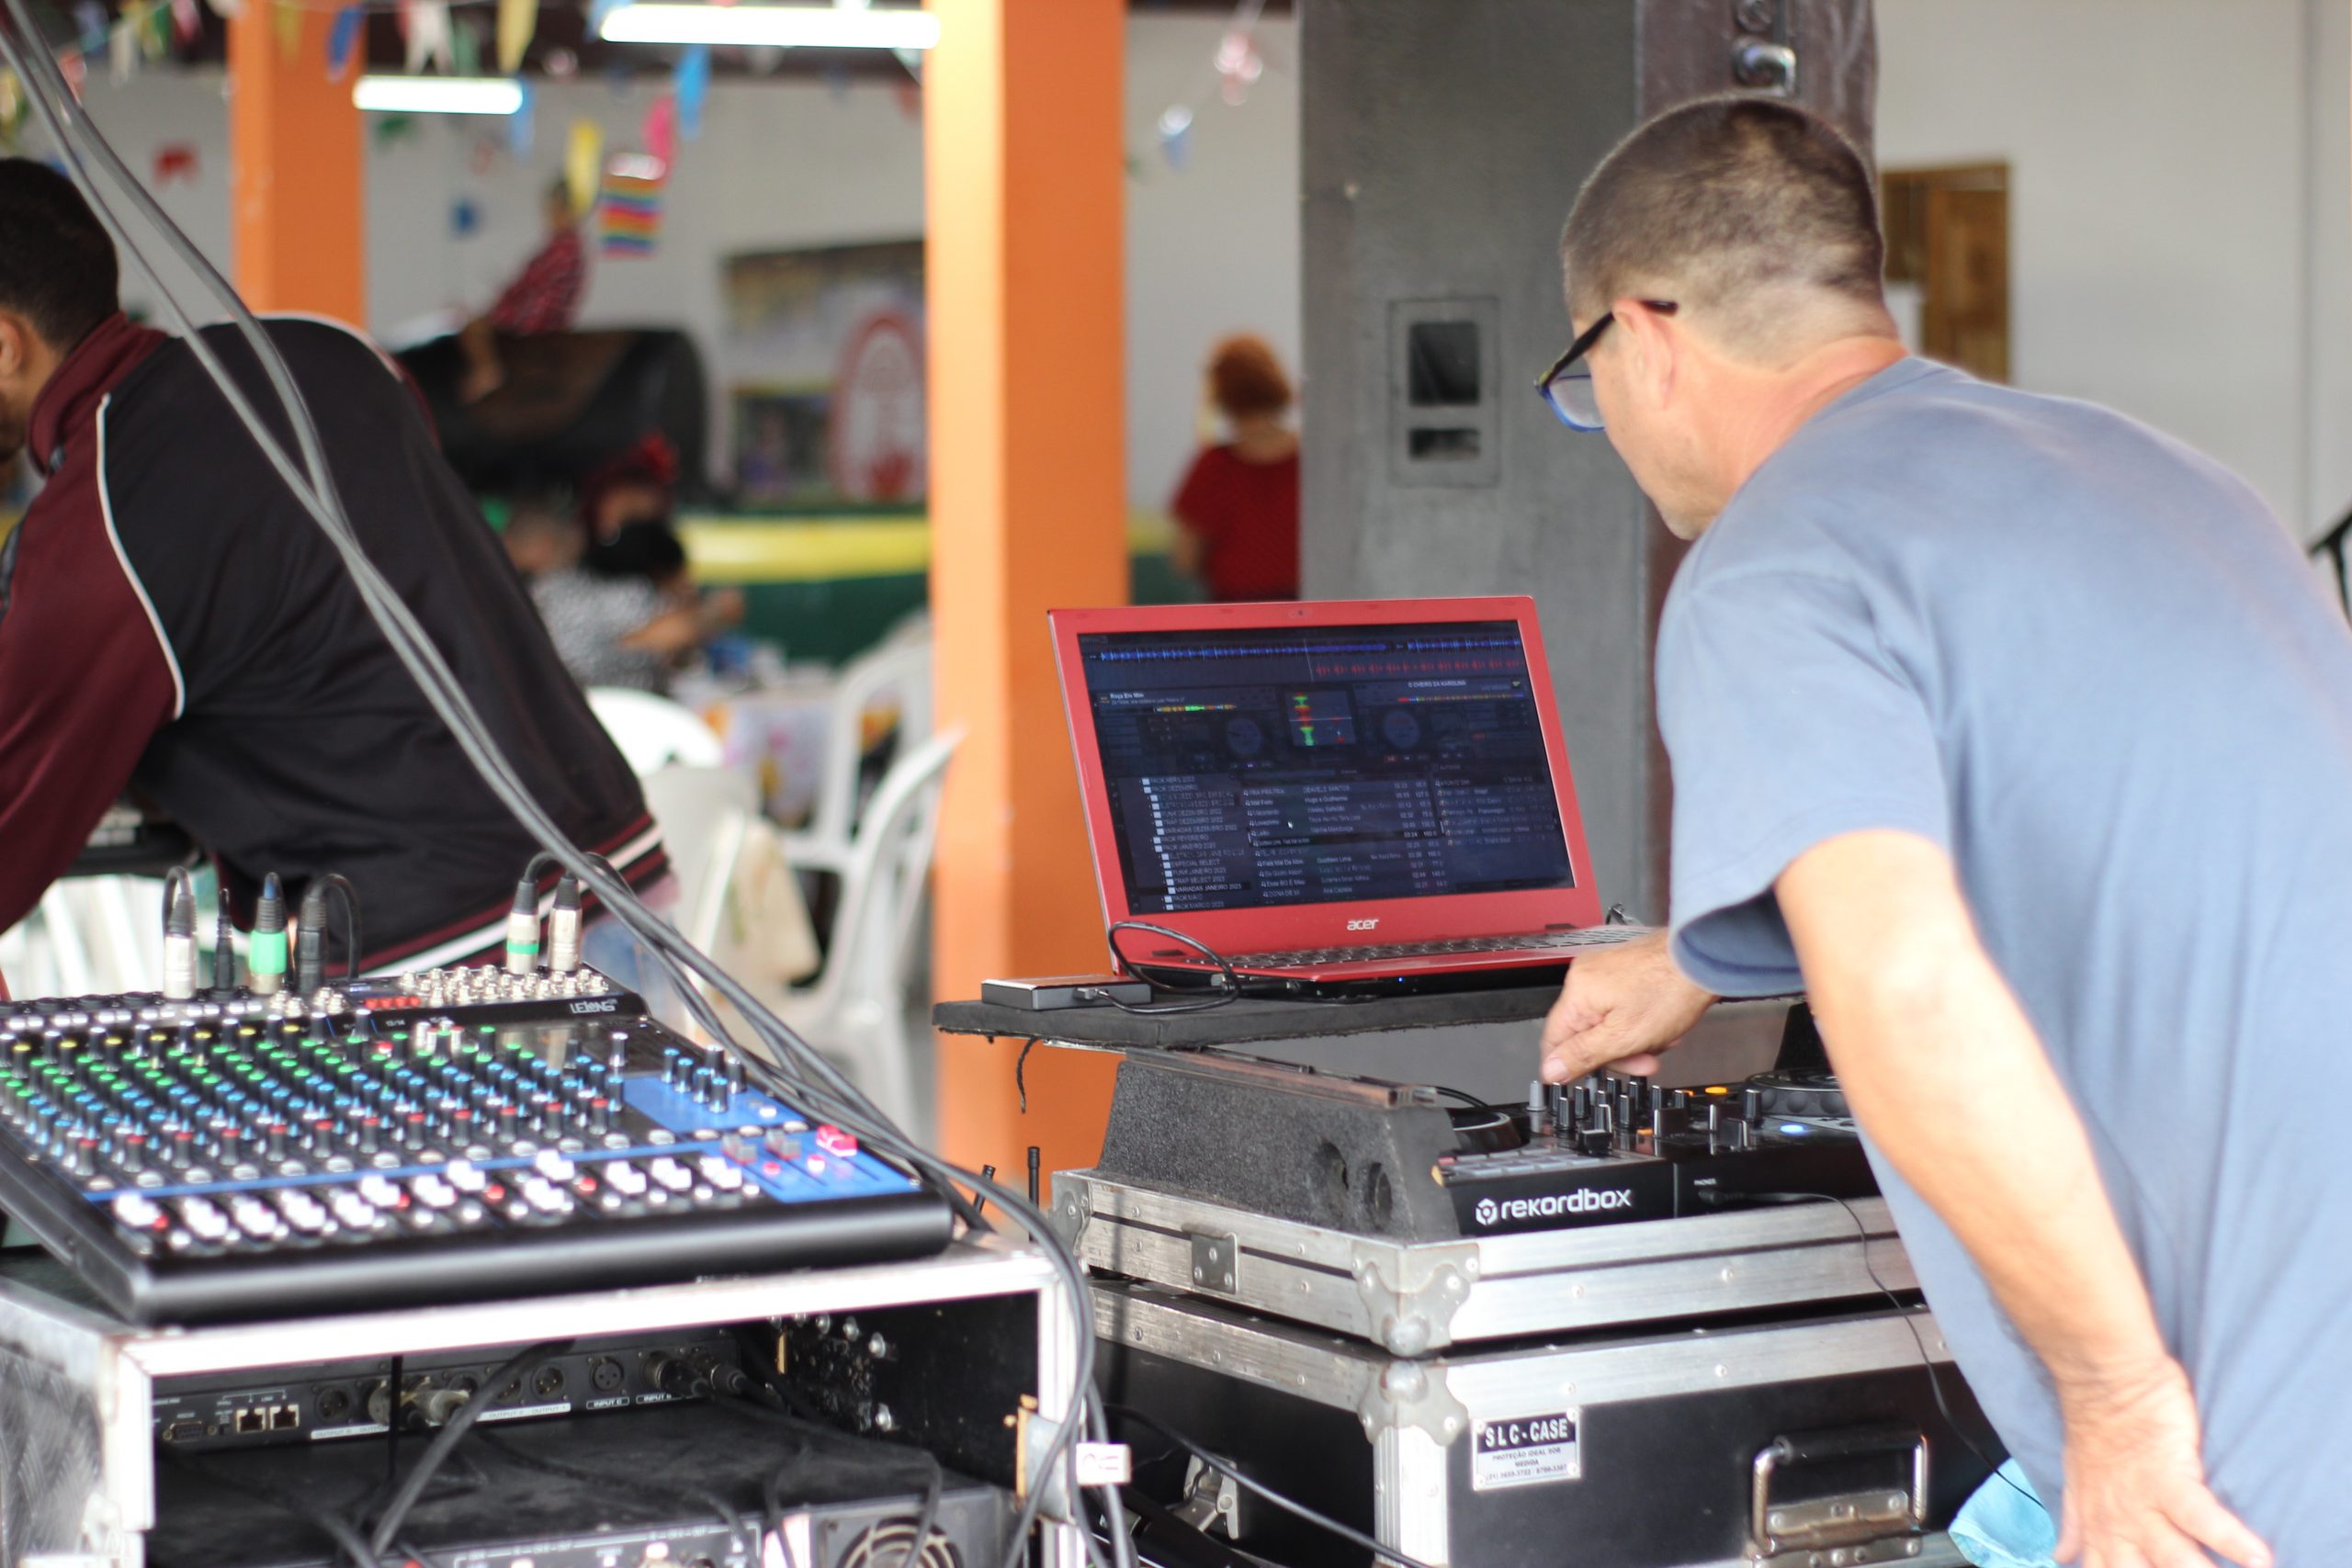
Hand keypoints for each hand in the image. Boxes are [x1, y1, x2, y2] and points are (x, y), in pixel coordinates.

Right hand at [1539, 933, 1713, 1081]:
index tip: (1594, 1076)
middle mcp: (1584, 978)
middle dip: (1616, 1053)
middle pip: (1584, 1034)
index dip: (1573, 1065)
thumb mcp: (1625, 1036)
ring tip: (1660, 1040)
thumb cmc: (1672, 989)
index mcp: (1577, 993)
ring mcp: (1603, 973)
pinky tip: (1659, 1025)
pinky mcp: (1622, 973)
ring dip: (1632, 1040)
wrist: (1704, 958)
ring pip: (1604, 1024)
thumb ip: (1584, 1055)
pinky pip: (1618, 1009)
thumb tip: (1551, 1071)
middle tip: (1644, 1061)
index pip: (1554, 1042)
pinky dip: (1637, 1023)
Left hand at [2055, 1357, 2268, 1567]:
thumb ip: (2074, 1523)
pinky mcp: (2169, 1478)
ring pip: (2176, 1562)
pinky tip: (2258, 1558)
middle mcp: (2118, 1527)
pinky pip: (2202, 1517)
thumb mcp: (2075, 1483)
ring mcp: (2142, 1505)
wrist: (2103, 1380)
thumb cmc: (2096, 1429)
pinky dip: (2230, 1539)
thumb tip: (2061, 1555)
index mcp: (2098, 1530)